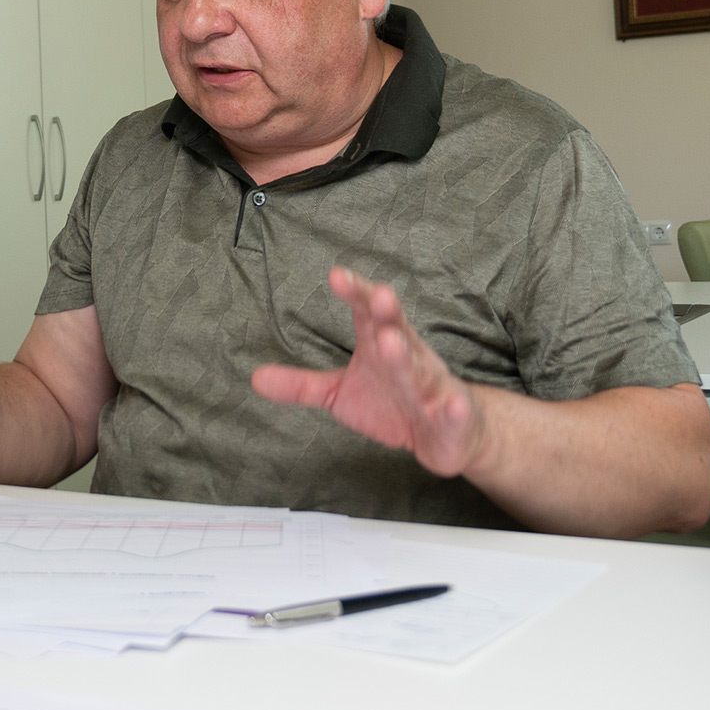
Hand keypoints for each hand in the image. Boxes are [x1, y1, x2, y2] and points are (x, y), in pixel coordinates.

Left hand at [250, 267, 488, 478]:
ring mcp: (432, 386)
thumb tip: (255, 378)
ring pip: (420, 369)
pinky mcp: (452, 418)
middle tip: (378, 294)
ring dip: (407, 355)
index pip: (367, 312)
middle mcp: (409, 357)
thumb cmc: (393, 402)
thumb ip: (302, 385)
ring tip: (392, 341)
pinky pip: (453, 412)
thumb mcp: (339, 393)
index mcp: (381, 343)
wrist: (450, 433)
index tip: (336, 276)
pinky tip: (453, 405)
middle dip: (387, 313)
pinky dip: (454, 409)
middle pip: (397, 330)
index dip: (355, 293)